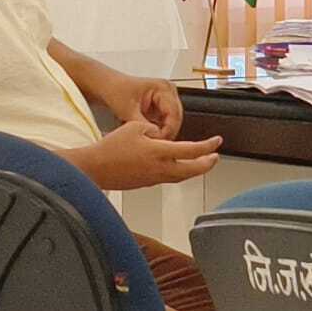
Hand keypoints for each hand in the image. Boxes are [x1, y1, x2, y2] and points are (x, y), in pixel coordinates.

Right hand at [68, 120, 220, 190]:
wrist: (94, 168)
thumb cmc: (110, 148)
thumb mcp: (135, 127)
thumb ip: (154, 129)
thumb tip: (161, 134)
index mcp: (159, 152)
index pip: (191, 150)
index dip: (208, 146)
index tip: (217, 141)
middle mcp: (159, 168)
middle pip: (191, 170)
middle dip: (207, 164)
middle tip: (215, 157)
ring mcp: (153, 178)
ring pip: (181, 176)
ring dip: (194, 170)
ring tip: (202, 163)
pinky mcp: (146, 183)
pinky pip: (168, 178)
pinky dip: (179, 172)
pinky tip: (178, 166)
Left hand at [102, 75, 183, 139]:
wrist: (108, 87)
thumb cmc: (116, 91)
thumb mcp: (127, 110)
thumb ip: (142, 125)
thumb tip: (153, 139)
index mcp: (163, 88)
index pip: (174, 113)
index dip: (168, 130)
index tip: (158, 142)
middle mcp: (168, 92)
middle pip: (176, 118)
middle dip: (167, 133)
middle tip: (156, 146)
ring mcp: (166, 99)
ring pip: (172, 122)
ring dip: (164, 133)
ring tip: (151, 143)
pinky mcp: (161, 107)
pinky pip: (166, 123)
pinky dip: (159, 131)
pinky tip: (150, 138)